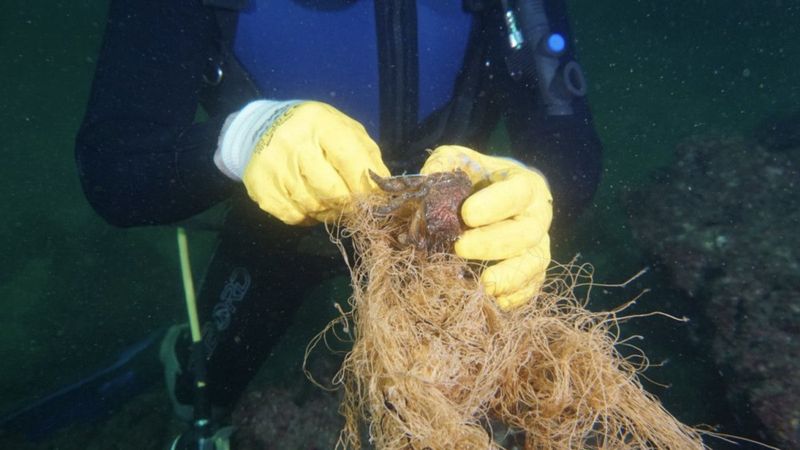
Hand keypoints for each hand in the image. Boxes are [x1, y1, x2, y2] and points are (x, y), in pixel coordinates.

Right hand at [237, 101, 389, 223]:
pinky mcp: (260, 186)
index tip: (372, 199)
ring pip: (313, 207)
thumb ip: (367, 158)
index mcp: (320, 123)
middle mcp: (293, 142)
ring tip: (330, 201)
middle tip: (353, 206)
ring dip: (328, 212)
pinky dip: (307, 217)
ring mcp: (273, 165)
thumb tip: (383, 190)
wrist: (264, 128)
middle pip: (332, 191)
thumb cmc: (316, 132)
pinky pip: (293, 216)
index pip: (351, 163)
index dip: (365, 188)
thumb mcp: (345, 132)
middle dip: (349, 205)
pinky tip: (309, 203)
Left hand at [420, 145, 552, 309]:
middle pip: (526, 232)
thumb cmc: (476, 177)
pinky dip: (516, 296)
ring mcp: (539, 244)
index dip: (495, 204)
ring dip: (511, 276)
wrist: (495, 194)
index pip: (517, 192)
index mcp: (524, 184)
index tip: (466, 215)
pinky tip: (495, 300)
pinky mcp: (534, 270)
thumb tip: (429, 177)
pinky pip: (533, 286)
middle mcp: (538, 215)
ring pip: (535, 263)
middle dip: (494, 243)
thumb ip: (444, 164)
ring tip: (484, 284)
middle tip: (461, 248)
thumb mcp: (459, 160)